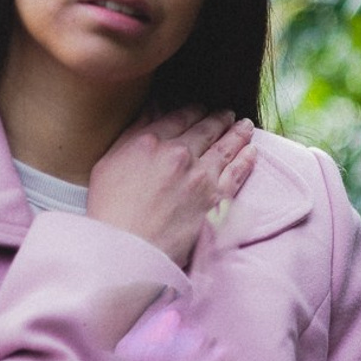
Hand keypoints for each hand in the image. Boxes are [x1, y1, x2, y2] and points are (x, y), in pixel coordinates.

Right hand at [86, 106, 255, 266]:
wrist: (129, 251)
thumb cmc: (110, 211)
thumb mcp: (108, 164)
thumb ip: (132, 135)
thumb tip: (151, 111)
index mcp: (150, 142)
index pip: (180, 116)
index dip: (194, 110)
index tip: (201, 108)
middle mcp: (178, 154)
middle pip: (206, 128)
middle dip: (219, 118)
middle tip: (227, 113)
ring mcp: (200, 176)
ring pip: (226, 147)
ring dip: (238, 133)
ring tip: (245, 125)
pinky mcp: (215, 200)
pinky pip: (237, 173)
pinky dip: (246, 159)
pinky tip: (252, 151)